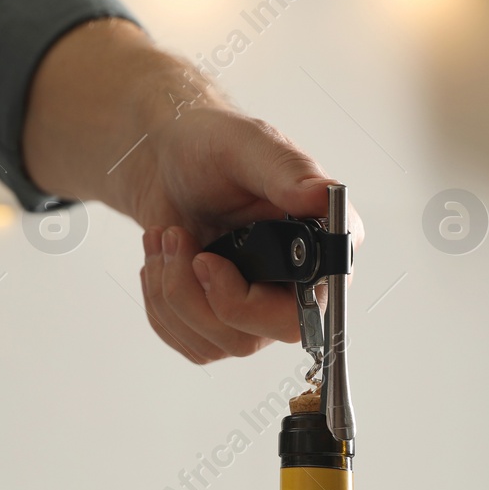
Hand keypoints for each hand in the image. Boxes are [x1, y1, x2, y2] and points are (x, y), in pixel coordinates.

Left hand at [127, 105, 363, 363]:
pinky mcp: (227, 325)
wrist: (165, 163)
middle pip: (260, 335)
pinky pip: (192, 343)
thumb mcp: (247, 146)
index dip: (258, 301)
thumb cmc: (211, 147)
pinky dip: (162, 305)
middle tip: (177, 241)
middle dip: (200, 295)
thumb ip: (287, 171)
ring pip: (219, 343)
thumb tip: (325, 195)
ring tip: (165, 239)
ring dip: (173, 291)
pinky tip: (163, 261)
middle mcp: (303, 286)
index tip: (208, 261)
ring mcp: (264, 310)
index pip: (318, 305)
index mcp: (326, 243)